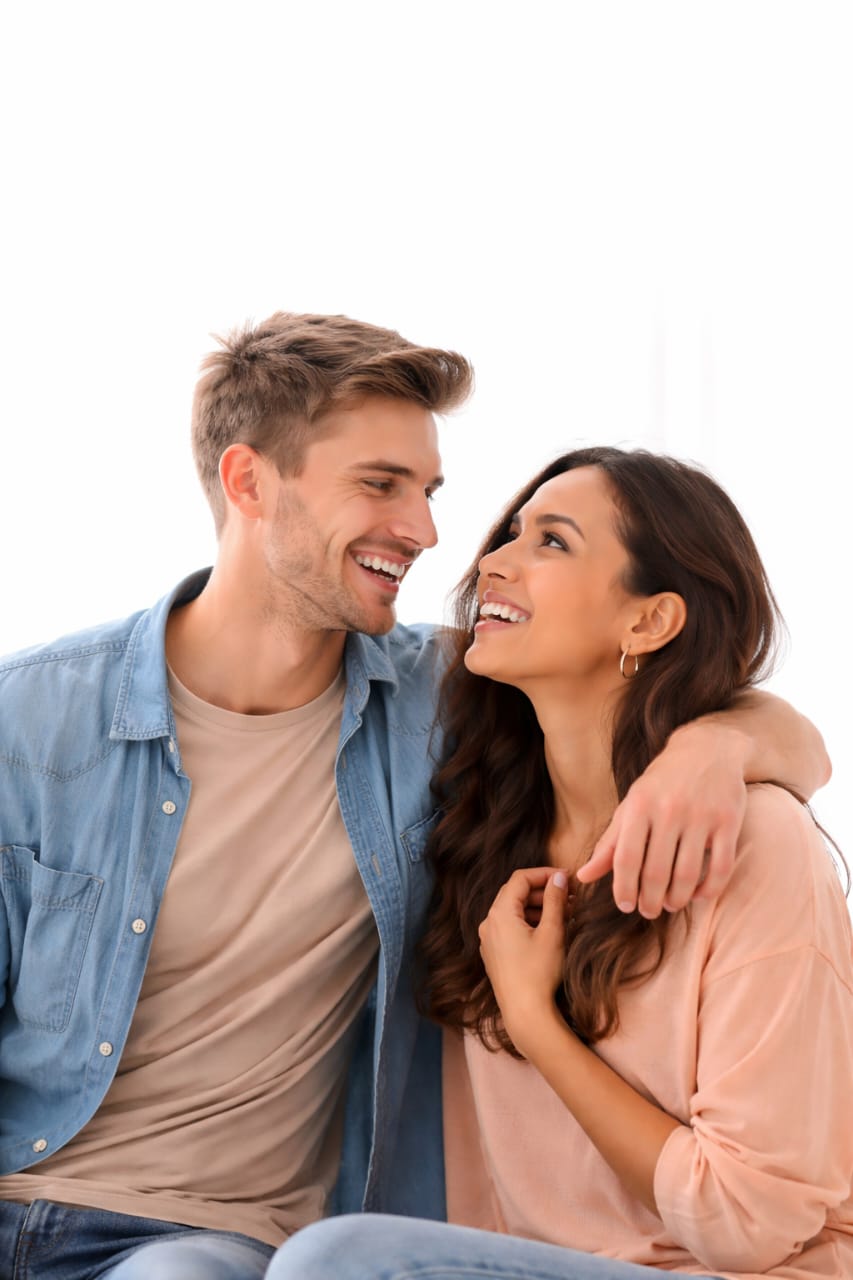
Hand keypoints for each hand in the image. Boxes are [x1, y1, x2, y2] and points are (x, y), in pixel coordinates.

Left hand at [478, 867, 569, 1054]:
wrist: (525, 1014)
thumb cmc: (539, 972)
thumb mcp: (552, 932)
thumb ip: (555, 900)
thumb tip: (560, 878)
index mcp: (499, 914)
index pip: (520, 879)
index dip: (545, 874)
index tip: (567, 878)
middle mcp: (489, 924)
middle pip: (515, 894)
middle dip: (544, 892)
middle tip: (571, 896)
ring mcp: (489, 940)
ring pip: (514, 912)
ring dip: (539, 908)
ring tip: (566, 914)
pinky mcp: (495, 955)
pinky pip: (510, 929)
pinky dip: (529, 923)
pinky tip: (550, 931)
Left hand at [575, 722, 747, 917]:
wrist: (707, 748)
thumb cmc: (662, 783)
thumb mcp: (631, 805)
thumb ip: (610, 843)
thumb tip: (583, 876)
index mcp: (640, 805)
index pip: (627, 859)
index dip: (624, 889)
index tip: (626, 906)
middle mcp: (669, 809)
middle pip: (657, 872)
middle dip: (651, 900)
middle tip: (649, 911)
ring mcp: (701, 815)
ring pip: (688, 874)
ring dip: (677, 900)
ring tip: (671, 905)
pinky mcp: (729, 821)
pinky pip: (720, 867)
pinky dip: (708, 890)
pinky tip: (697, 895)